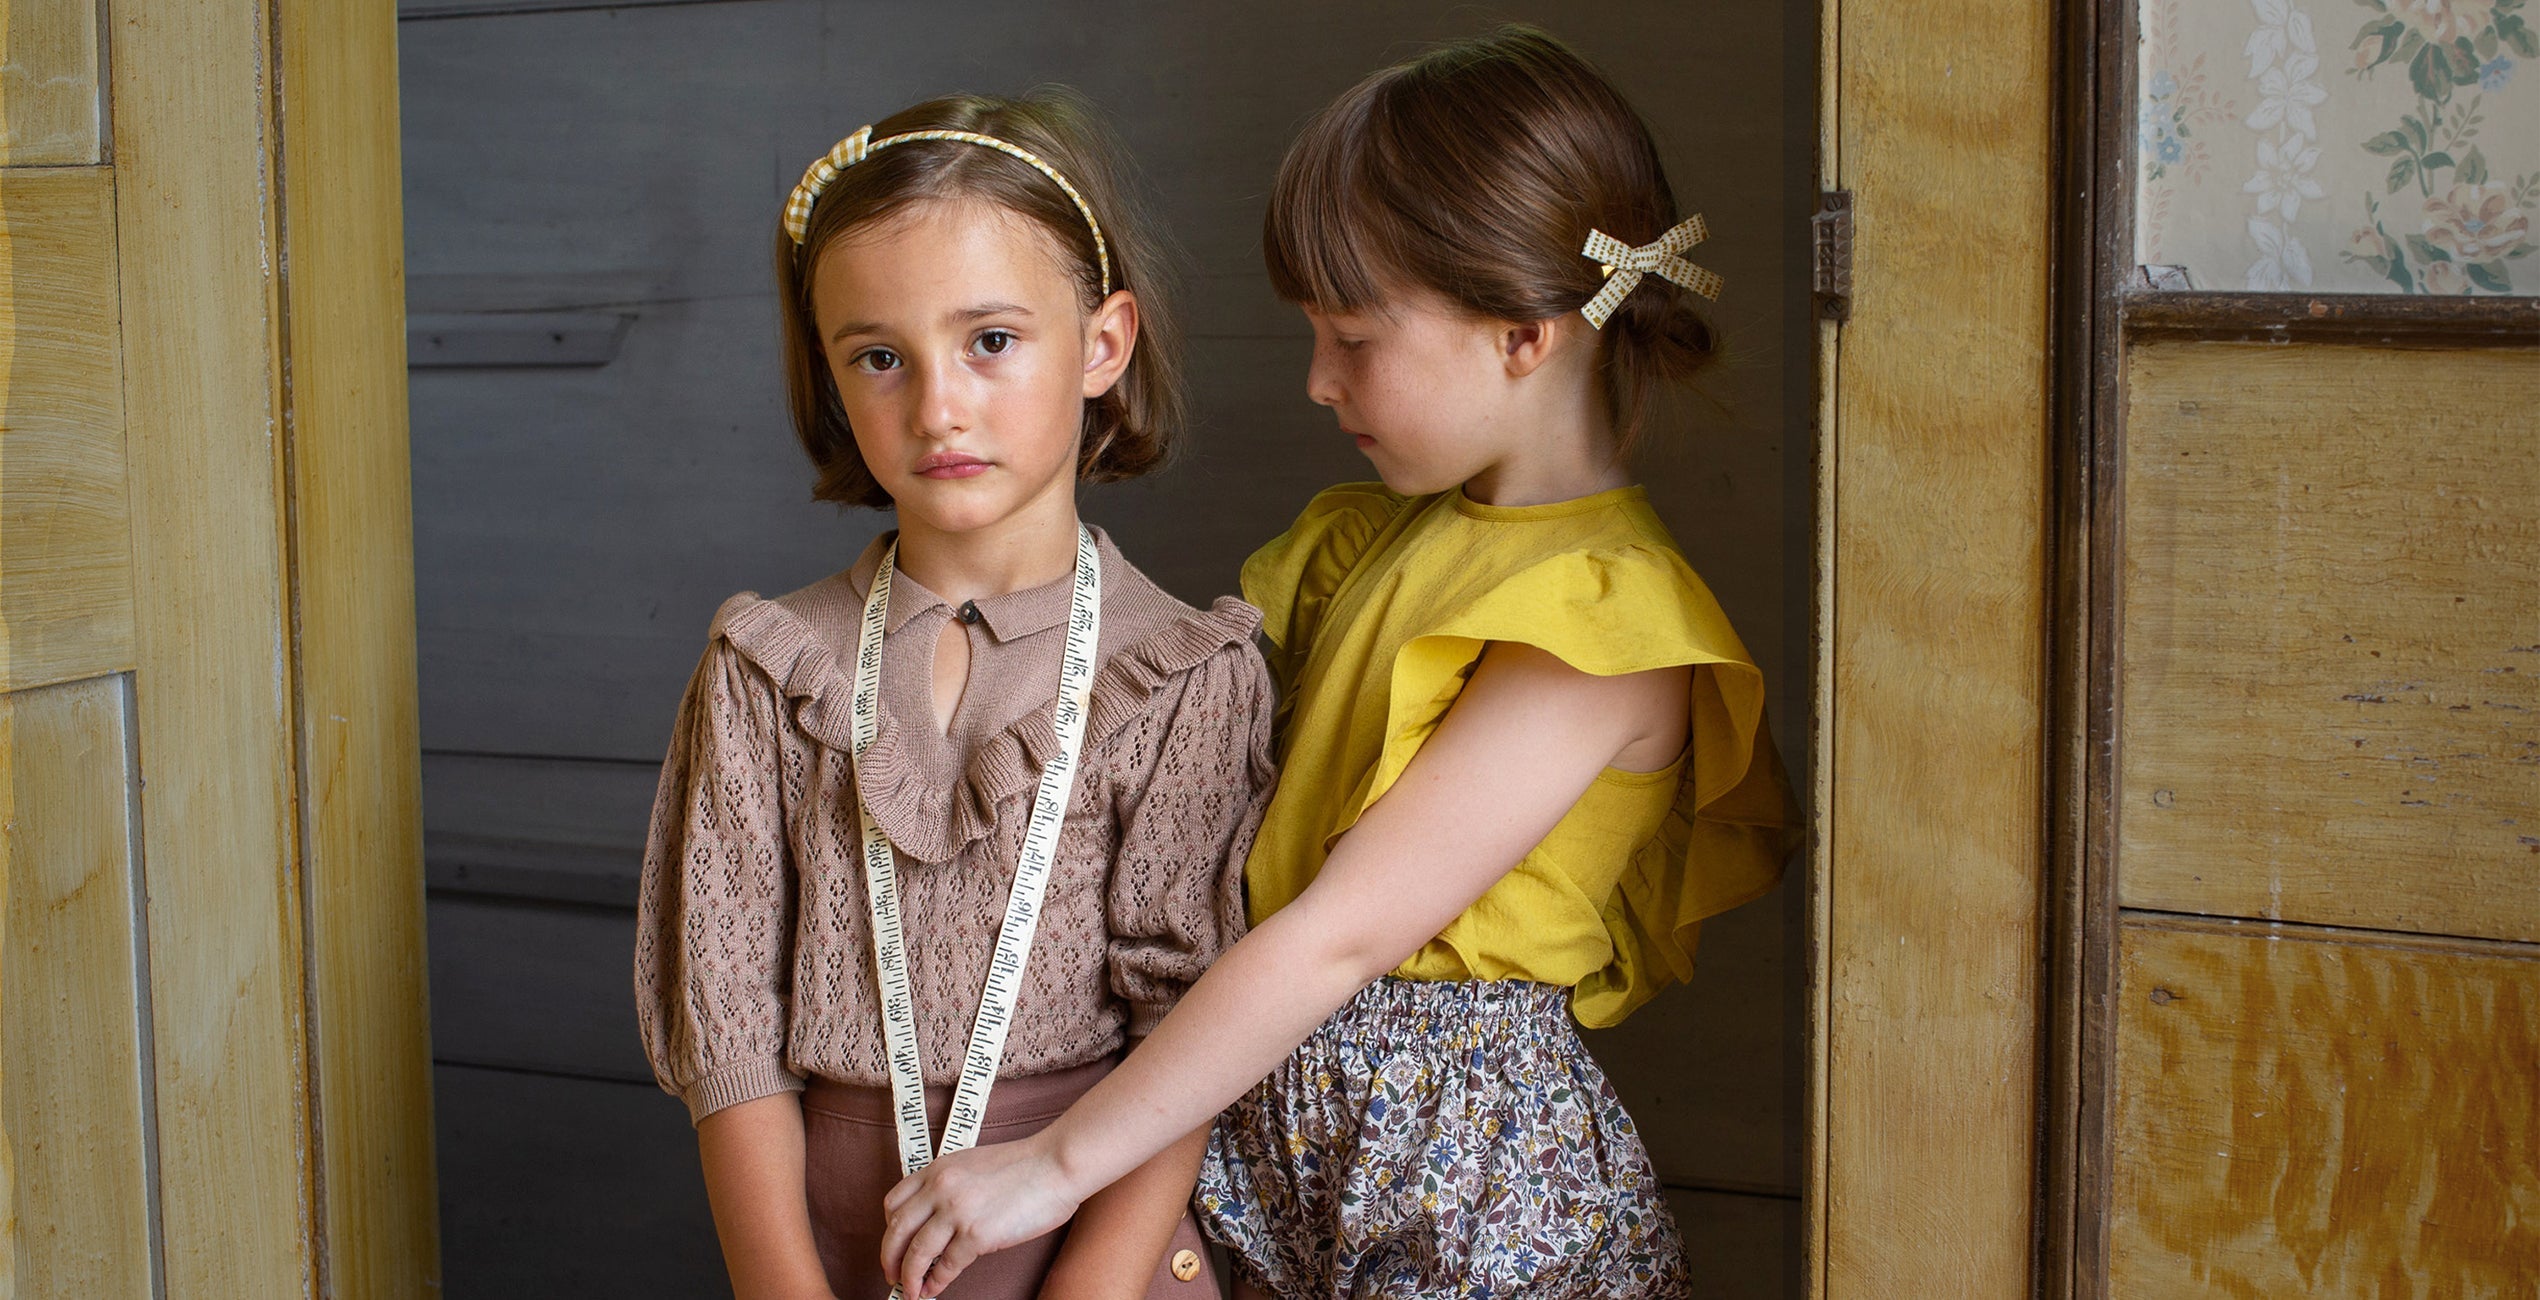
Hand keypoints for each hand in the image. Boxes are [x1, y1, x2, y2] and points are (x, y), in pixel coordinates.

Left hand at [881, 1135, 1085, 1297]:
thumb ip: (950, 1186)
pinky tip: (936, 1288)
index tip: (894, 1245)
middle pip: (897, 1231)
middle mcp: (940, 1189)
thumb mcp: (973, 1164)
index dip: (889, 1230)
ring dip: (909, 1277)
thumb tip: (937, 1221)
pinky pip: (947, 1266)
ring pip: (916, 1253)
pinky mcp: (977, 1234)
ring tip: (911, 1291)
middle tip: (892, 1274)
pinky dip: (937, 1281)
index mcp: (938, 1169)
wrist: (1056, 1164)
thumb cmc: (1025, 1165)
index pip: (894, 1203)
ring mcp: (957, 1212)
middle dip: (890, 1259)